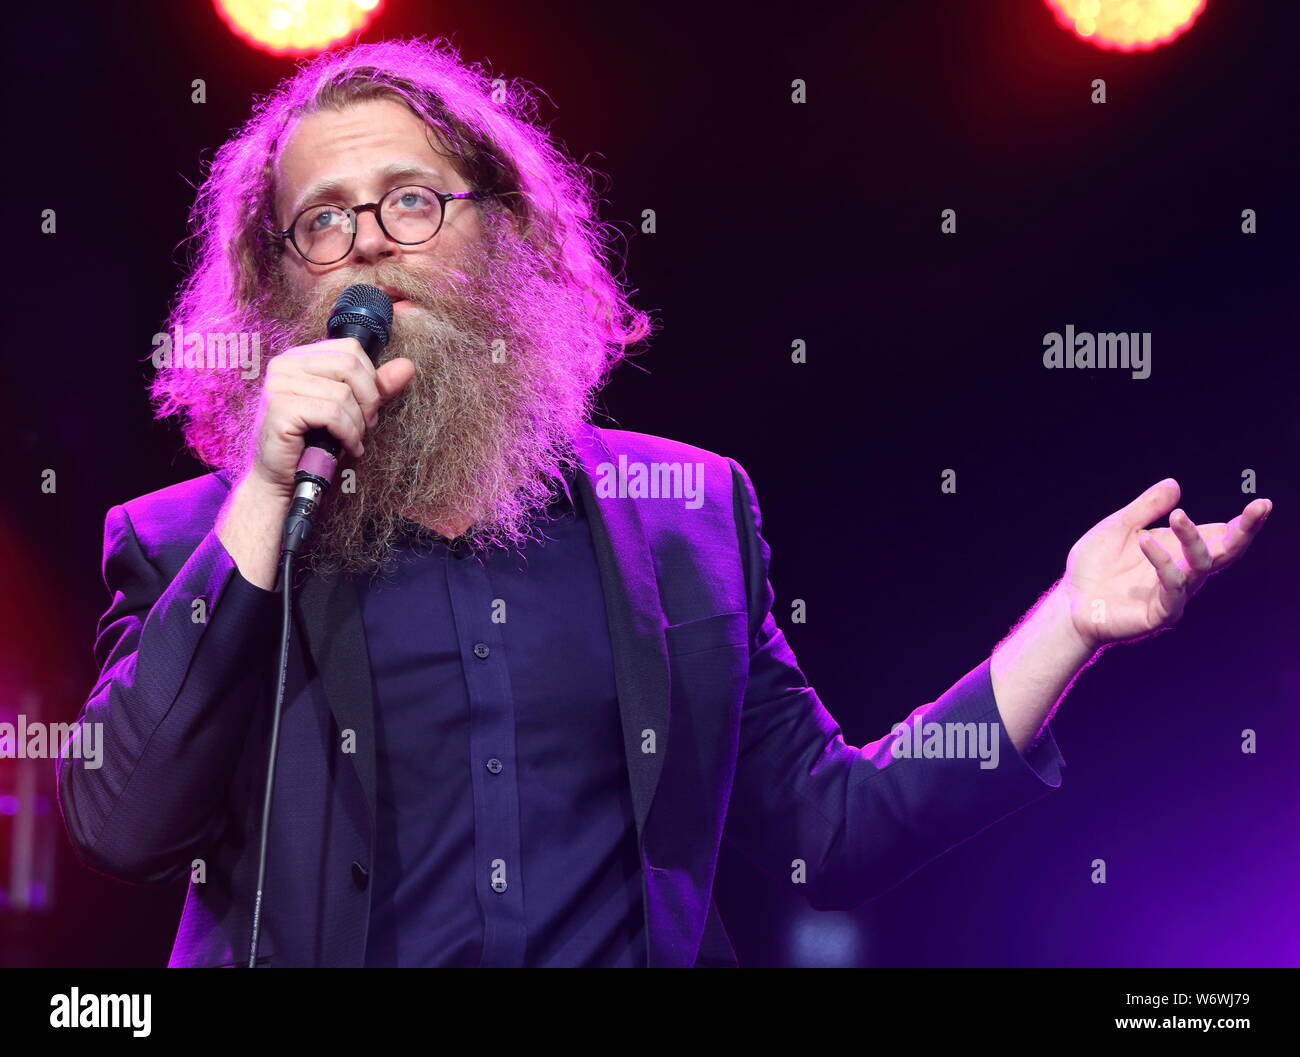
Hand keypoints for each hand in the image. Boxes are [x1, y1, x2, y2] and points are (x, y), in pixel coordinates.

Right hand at [249, 338, 415, 497]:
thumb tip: (407, 366)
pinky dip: (347, 434)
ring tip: (352, 440)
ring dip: (357, 424)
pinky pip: (331, 413)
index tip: (369, 407)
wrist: (284, 479)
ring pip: (343, 394)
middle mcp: (284, 365)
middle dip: (368, 401)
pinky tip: (346, 447)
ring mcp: (278, 385)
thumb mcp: (350, 410)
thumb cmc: (314, 444)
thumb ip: (375, 387)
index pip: (350, 348)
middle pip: (349, 366)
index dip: (370, 379)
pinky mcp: (279, 408)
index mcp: (299, 357)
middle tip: (366, 426)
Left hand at [1061, 478, 1271, 648]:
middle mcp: (1184, 573)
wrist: (1071, 601)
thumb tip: (1175, 484)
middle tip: (1259, 507)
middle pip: (1225, 553)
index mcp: (1179, 551)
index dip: (1242, 523)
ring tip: (1179, 516)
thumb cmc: (1096, 567)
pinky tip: (1144, 540)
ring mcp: (1175, 594)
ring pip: (1201, 566)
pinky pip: (1171, 586)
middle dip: (1244, 531)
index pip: (1219, 536)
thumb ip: (1146, 508)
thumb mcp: (1119, 528)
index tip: (1261, 504)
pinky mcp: (1160, 613)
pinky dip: (1161, 561)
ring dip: (1193, 539)